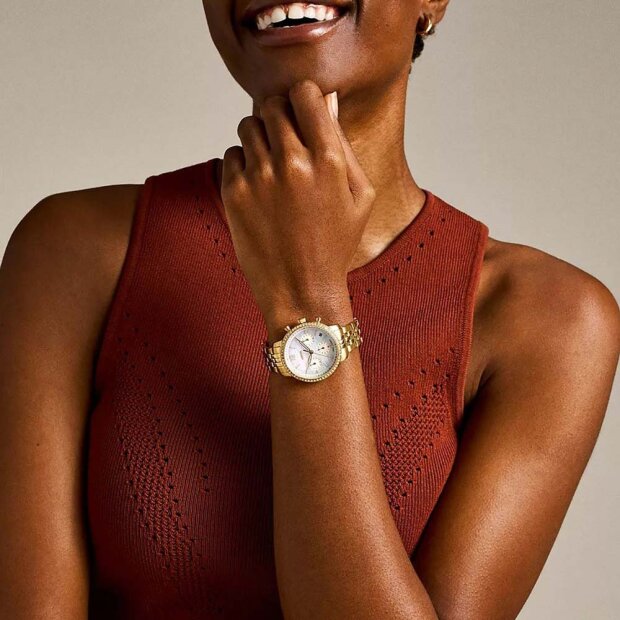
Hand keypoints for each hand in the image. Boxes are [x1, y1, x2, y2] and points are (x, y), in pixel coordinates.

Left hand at [219, 80, 375, 325]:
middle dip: (279, 116)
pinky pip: (231, 154)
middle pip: (272, 104)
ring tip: (272, 167)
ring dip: (259, 138)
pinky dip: (243, 164)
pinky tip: (259, 188)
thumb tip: (327, 100)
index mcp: (329, 159)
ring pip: (248, 126)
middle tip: (286, 141)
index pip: (304, 92)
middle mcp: (292, 162)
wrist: (301, 289)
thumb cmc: (335, 244)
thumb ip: (344, 144)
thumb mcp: (360, 196)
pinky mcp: (234, 193)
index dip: (302, 99)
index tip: (302, 112)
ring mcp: (260, 177)